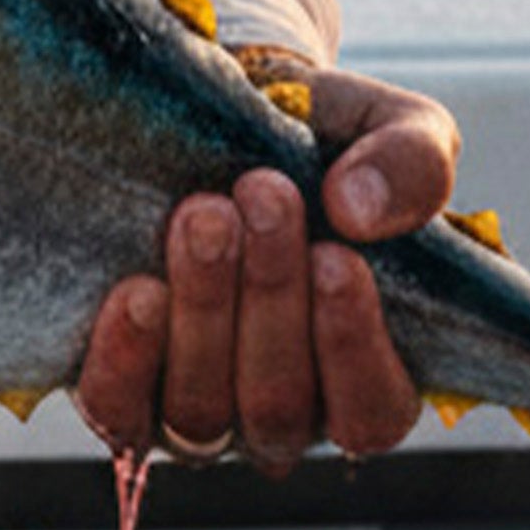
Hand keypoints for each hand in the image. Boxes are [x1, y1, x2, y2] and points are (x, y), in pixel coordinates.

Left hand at [70, 72, 457, 471]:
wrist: (202, 116)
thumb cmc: (317, 141)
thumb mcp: (386, 127)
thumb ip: (412, 163)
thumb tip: (360, 209)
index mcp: (362, 372)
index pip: (372, 413)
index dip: (354, 345)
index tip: (335, 255)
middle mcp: (282, 412)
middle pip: (280, 407)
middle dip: (270, 295)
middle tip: (262, 193)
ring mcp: (197, 411)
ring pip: (201, 411)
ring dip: (204, 310)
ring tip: (202, 214)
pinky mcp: (121, 395)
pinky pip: (118, 409)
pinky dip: (126, 359)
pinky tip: (137, 291)